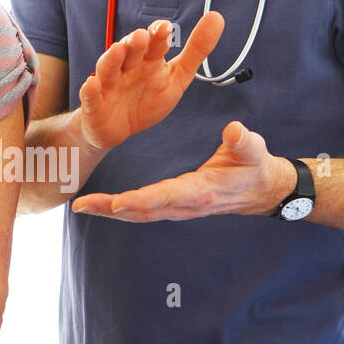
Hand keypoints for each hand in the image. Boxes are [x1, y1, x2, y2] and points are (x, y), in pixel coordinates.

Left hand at [72, 120, 293, 220]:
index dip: (141, 200)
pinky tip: (102, 204)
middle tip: (81, 204)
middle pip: (143, 210)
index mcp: (201, 190)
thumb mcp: (255, 150)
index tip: (116, 202)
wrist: (262, 190)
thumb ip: (244, 141)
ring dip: (109, 210)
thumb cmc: (255, 166)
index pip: (166, 196)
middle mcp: (186, 204)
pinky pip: (145, 209)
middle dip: (110, 208)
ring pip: (140, 213)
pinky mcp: (175, 205)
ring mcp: (179, 208)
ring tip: (82, 205)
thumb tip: (234, 130)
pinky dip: (121, 209)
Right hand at [76, 13, 225, 148]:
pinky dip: (90, 90)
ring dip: (111, 58)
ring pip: (108, 68)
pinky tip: (92, 84)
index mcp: (147, 61)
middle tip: (141, 36)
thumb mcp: (177, 78)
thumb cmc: (147, 99)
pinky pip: (90, 96)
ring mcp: (108, 84)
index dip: (157, 35)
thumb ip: (196, 51)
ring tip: (117, 50)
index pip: (153, 44)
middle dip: (133, 43)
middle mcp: (126, 68)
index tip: (165, 28)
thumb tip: (217, 17)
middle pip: (128, 51)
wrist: (118, 129)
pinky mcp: (94, 105)